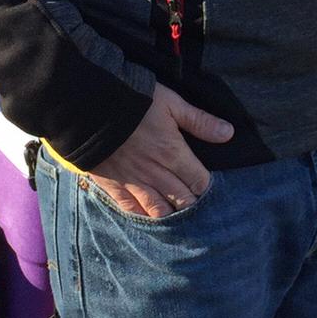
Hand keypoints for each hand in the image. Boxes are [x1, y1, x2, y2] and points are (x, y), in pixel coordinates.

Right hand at [86, 84, 232, 221]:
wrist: (88, 106)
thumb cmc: (133, 100)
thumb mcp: (171, 103)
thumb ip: (200, 121)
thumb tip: (228, 134)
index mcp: (173, 153)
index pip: (199, 181)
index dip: (206, 186)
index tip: (207, 185)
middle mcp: (155, 173)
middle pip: (182, 200)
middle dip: (192, 203)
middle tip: (195, 202)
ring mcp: (133, 182)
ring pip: (158, 210)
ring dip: (171, 214)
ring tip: (176, 213)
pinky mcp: (112, 185)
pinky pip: (131, 209)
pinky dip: (143, 215)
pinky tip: (149, 217)